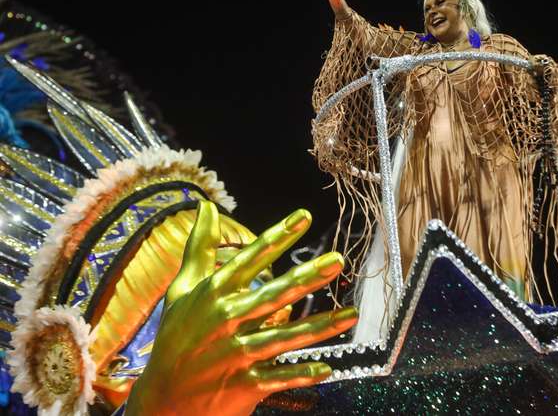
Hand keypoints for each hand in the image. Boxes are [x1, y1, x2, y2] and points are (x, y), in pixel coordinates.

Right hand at [126, 201, 357, 415]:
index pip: (250, 260)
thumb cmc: (175, 336)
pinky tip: (327, 368)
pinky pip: (278, 379)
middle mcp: (226, 320)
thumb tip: (205, 206)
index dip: (277, 237)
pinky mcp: (243, 385)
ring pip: (283, 338)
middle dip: (306, 278)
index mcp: (213, 294)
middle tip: (337, 260)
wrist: (161, 398)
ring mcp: (236, 354)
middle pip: (273, 295)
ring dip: (319, 327)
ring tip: (351, 313)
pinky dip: (301, 375)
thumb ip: (199, 248)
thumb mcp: (182, 290)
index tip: (304, 217)